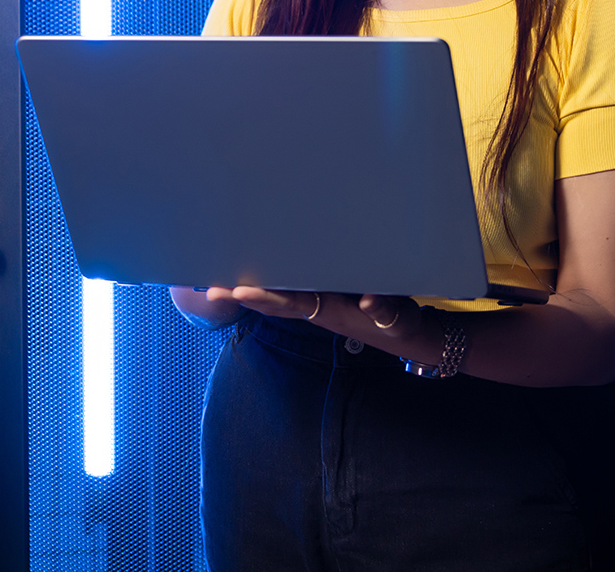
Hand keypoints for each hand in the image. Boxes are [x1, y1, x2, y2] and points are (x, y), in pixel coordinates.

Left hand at [205, 286, 438, 359]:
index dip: (266, 296)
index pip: (292, 301)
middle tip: (211, 290)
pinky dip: (267, 286)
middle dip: (243, 296)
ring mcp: (317, 303)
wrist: (403, 334)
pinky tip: (251, 280)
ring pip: (277, 297)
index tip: (240, 291)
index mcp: (330, 310)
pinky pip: (288, 290)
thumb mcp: (397, 316)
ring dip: (249, 291)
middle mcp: (316, 308)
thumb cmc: (398, 322)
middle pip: (273, 302)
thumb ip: (385, 309)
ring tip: (220, 282)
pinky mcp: (322, 296)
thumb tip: (371, 301)